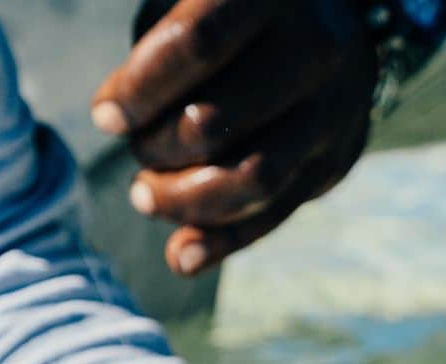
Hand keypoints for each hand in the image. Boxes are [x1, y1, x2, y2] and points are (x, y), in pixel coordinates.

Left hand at [92, 0, 377, 276]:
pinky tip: (181, 257)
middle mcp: (315, 47)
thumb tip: (118, 119)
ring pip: (252, 180)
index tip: (107, 117)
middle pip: (216, 121)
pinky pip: (276, 213)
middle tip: (134, 150)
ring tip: (144, 197)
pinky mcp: (338, 158)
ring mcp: (335, 109)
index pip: (196, 46)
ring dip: (185, 202)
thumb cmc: (237, 4)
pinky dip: (223, 241)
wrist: (336, 16)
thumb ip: (160, 38)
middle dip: (156, 148)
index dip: (140, 89)